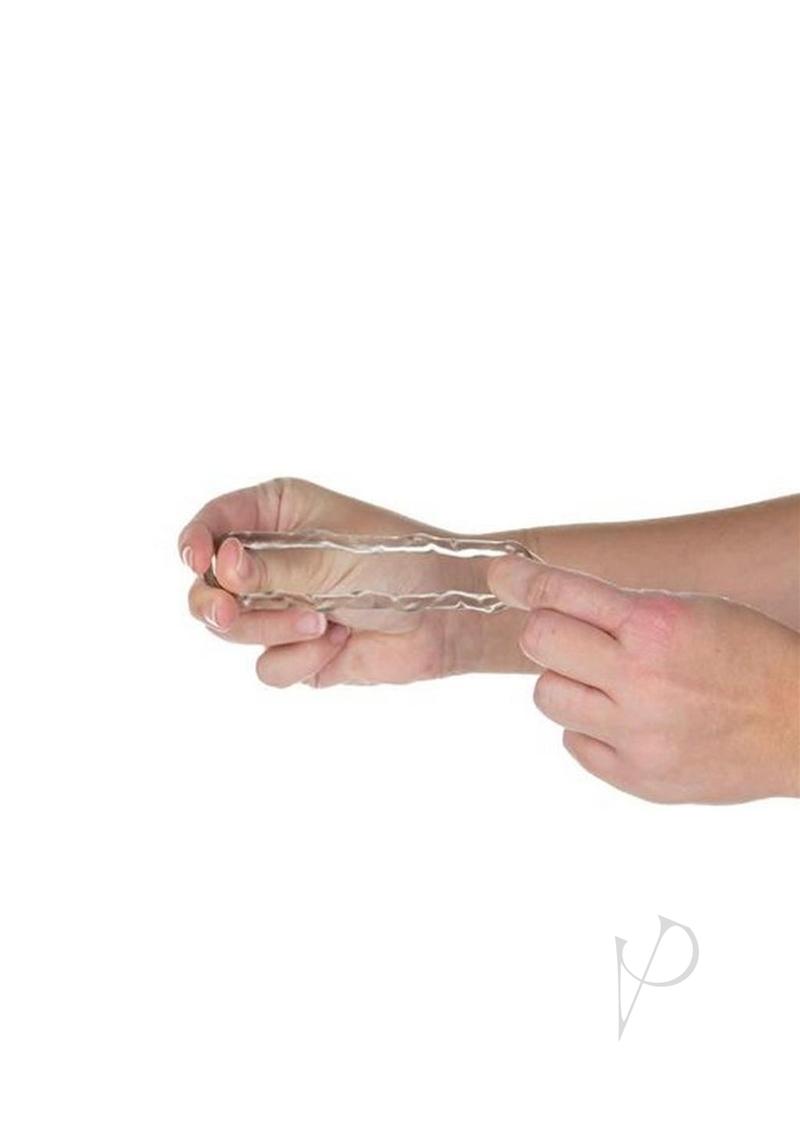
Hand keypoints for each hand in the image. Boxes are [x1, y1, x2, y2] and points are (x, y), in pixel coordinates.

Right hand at [178, 477, 483, 686]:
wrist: (447, 617)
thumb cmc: (402, 563)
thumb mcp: (333, 556)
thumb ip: (273, 567)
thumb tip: (222, 567)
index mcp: (277, 513)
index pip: (214, 522)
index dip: (195, 541)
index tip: (197, 559)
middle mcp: (271, 559)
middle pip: (207, 586)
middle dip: (219, 604)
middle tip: (230, 614)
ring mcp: (280, 606)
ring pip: (232, 630)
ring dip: (274, 629)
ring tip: (323, 621)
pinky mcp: (295, 650)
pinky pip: (267, 666)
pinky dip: (300, 658)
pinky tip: (337, 643)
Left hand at [487, 556, 799, 802]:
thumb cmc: (751, 657)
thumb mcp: (692, 610)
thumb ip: (622, 609)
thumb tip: (545, 600)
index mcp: (656, 625)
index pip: (560, 593)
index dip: (520, 580)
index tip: (498, 576)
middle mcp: (640, 680)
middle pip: (539, 642)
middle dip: (546, 632)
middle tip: (570, 637)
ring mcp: (637, 735)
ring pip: (548, 696)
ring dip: (567, 682)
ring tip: (608, 683)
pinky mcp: (638, 777)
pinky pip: (574, 743)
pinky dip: (590, 728)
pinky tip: (627, 720)